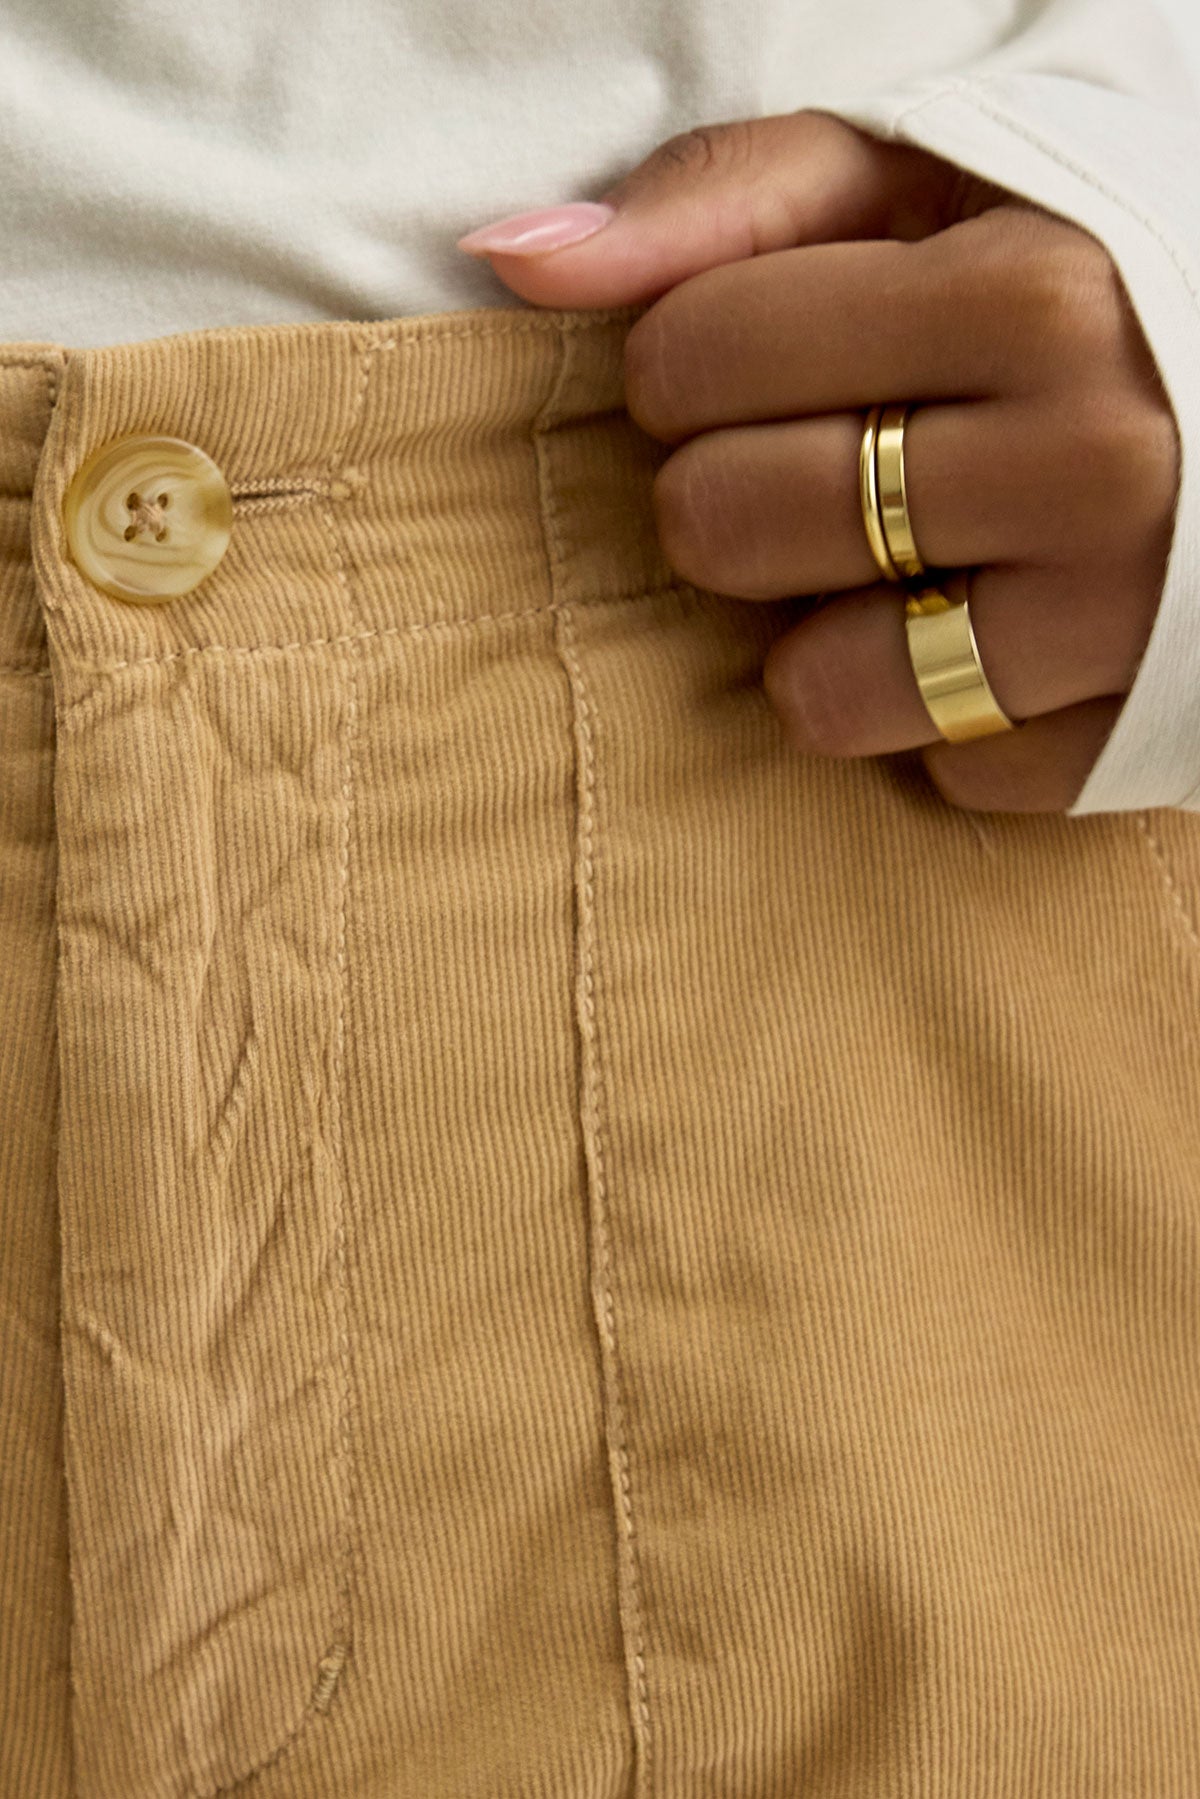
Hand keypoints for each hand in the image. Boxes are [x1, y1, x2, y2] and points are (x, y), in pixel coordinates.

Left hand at [457, 112, 1180, 813]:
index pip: (694, 360)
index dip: (681, 367)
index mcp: (1031, 294)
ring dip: (815, 636)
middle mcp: (1088, 462)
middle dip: (724, 503)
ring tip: (886, 563)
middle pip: (728, 529)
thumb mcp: (925, 186)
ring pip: (816, 691)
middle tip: (800, 473)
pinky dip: (933, 719)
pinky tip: (981, 634)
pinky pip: (935, 771)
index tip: (732, 367)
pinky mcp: (1125, 738)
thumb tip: (516, 256)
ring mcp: (1117, 619)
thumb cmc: (1073, 277)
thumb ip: (726, 200)